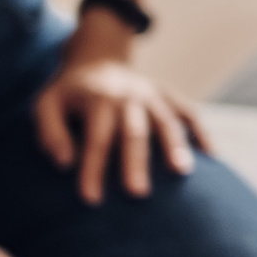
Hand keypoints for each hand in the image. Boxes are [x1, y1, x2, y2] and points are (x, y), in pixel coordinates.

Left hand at [34, 19, 212, 204]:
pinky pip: (189, 112)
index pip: (96, 138)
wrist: (97, 58)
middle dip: (136, 162)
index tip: (91, 199)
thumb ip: (50, 133)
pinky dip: (202, 131)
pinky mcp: (169, 95)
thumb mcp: (45, 105)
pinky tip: (211, 155)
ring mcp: (153, 95)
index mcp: (97, 99)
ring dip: (175, 146)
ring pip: (167, 121)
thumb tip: (65, 163)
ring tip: (182, 173)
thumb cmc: (69, 93)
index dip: (93, 169)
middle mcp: (129, 96)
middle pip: (134, 132)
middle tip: (138, 193)